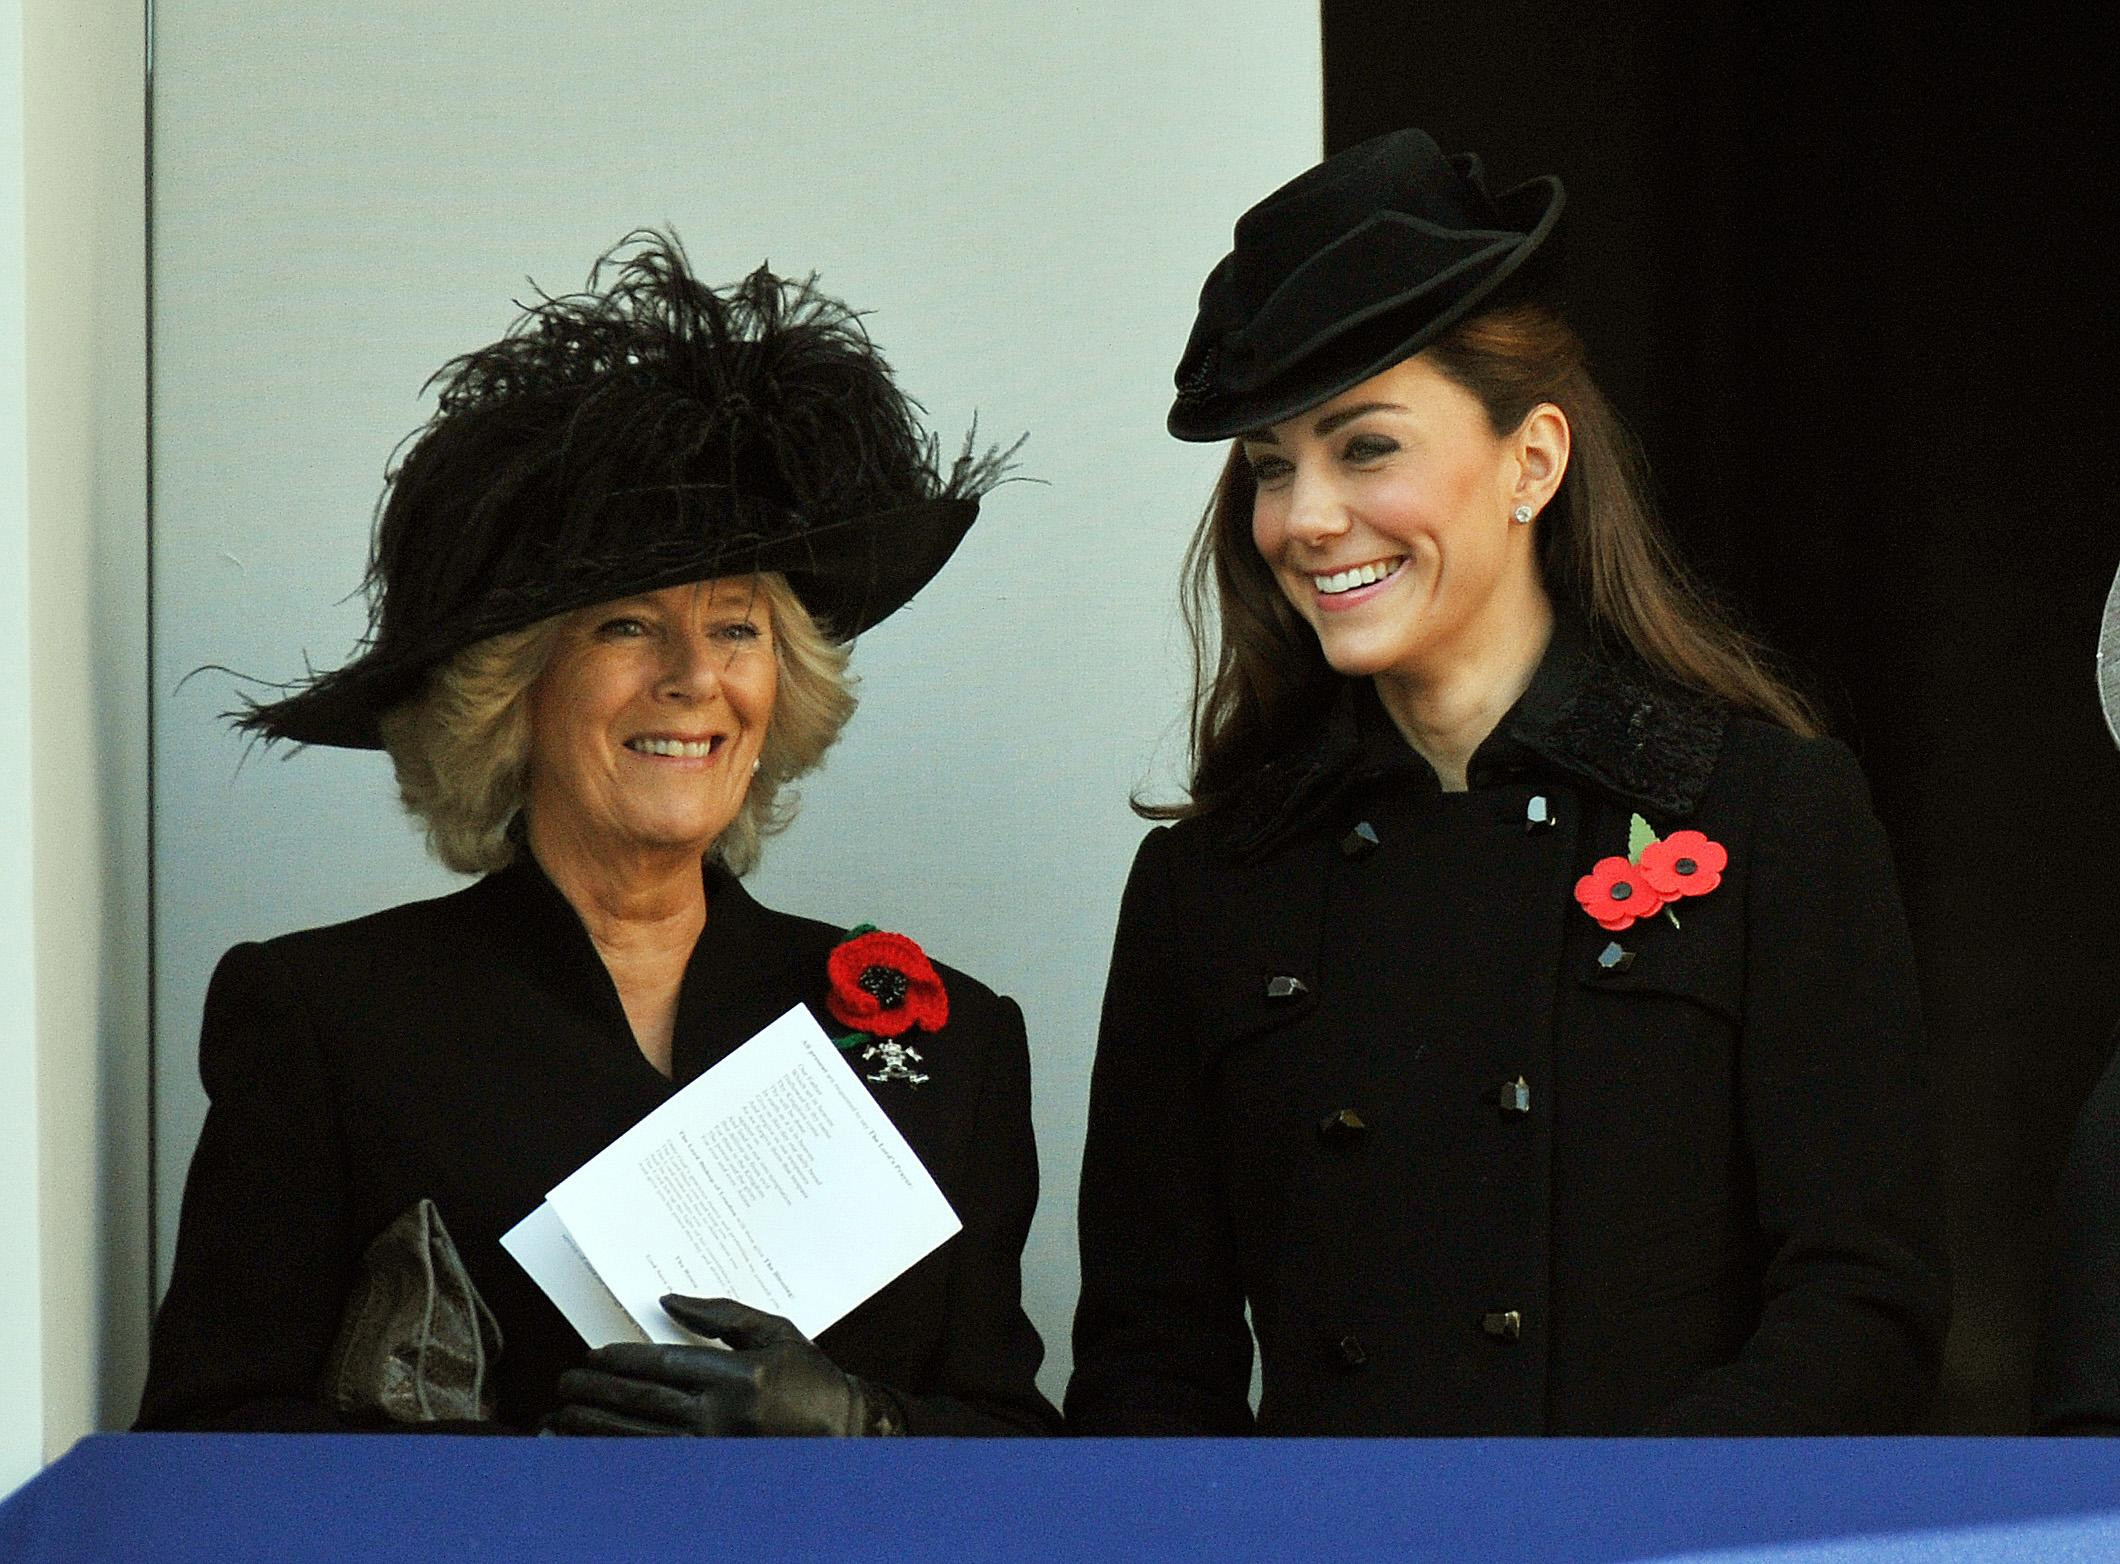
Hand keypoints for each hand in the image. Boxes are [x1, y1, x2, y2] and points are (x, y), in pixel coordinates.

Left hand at [542, 1295, 903, 1436]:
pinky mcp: (712, 1474)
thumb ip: (721, 1313)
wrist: (844, 1433)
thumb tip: (668, 1300)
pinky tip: (591, 1453)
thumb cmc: (809, 1378)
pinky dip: (616, 1459)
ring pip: (638, 1439)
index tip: (592, 1355)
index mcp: (738, 1374)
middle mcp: (722, 1414)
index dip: (620, 1359)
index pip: (662, 1364)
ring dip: (593, 1428)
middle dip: (595, 1391)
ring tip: (561, 1417)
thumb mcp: (774, 1331)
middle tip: (565, 1381)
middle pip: (642, 1401)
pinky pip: (653, 1466)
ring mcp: (714, 1449)